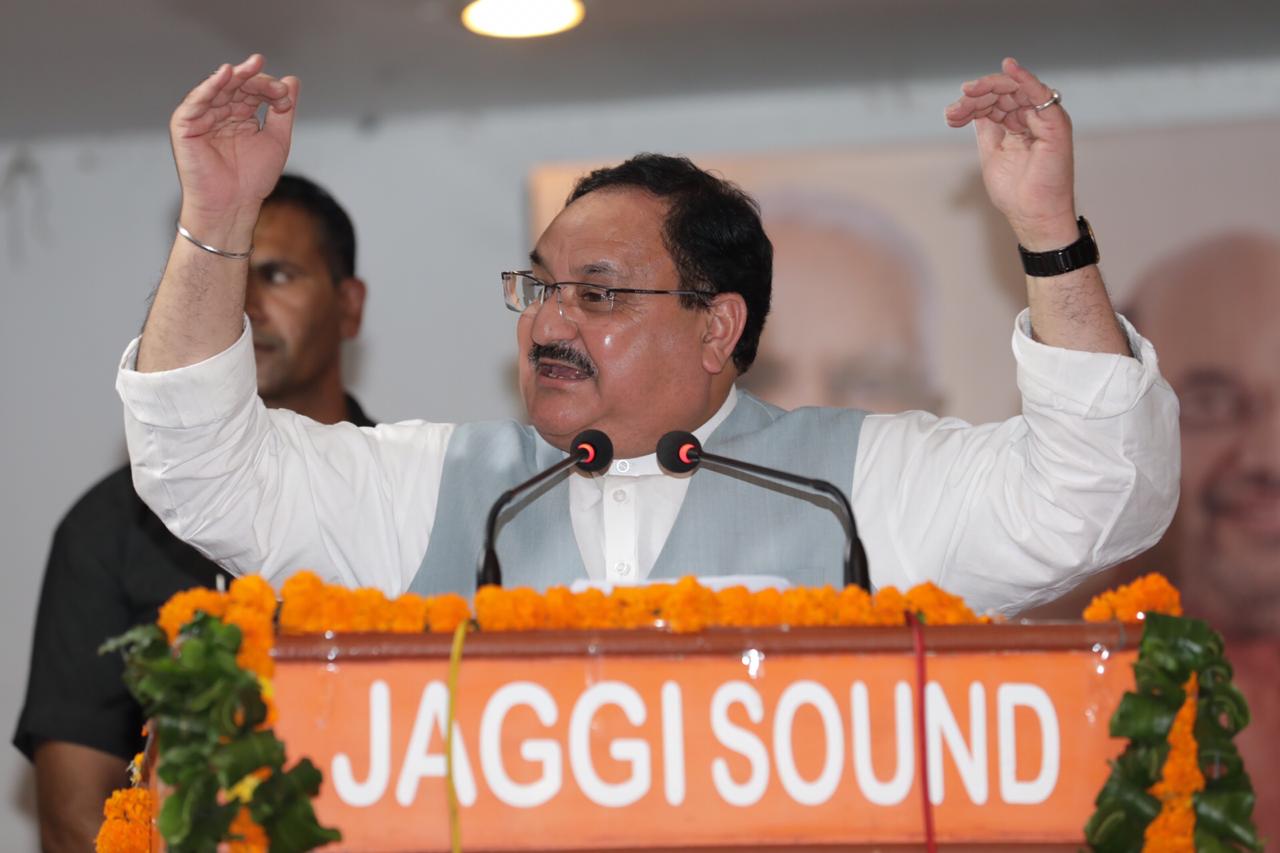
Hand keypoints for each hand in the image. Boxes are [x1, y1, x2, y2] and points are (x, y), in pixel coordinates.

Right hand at [170, 54, 297, 229]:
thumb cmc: (252, 180)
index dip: (270, 89)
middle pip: (236, 86)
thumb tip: (292, 80)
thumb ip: (283, 111)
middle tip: (274, 85)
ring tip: (254, 69)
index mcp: (239, 115)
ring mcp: (201, 117)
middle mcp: (219, 112)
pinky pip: (196, 101)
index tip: (285, 97)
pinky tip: (225, 74)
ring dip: (237, 78)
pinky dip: (209, 86)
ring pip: (218, 88)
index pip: (253, 91)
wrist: (233, 206)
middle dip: (256, 81)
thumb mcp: (276, 140)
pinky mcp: (184, 125)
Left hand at [945, 58, 1076, 248]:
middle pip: (1003, 92)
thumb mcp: (991, 152)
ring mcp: (1045, 119)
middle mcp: (1033, 117)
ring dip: (989, 88)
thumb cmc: (1016, 192)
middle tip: (956, 106)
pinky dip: (1025, 78)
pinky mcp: (1055, 123)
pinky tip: (1008, 67)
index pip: (994, 102)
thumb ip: (986, 127)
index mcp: (1018, 124)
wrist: (1033, 215)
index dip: (971, 104)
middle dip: (976, 96)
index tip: (950, 117)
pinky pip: (1040, 93)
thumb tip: (971, 107)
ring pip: (1016, 89)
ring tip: (967, 95)